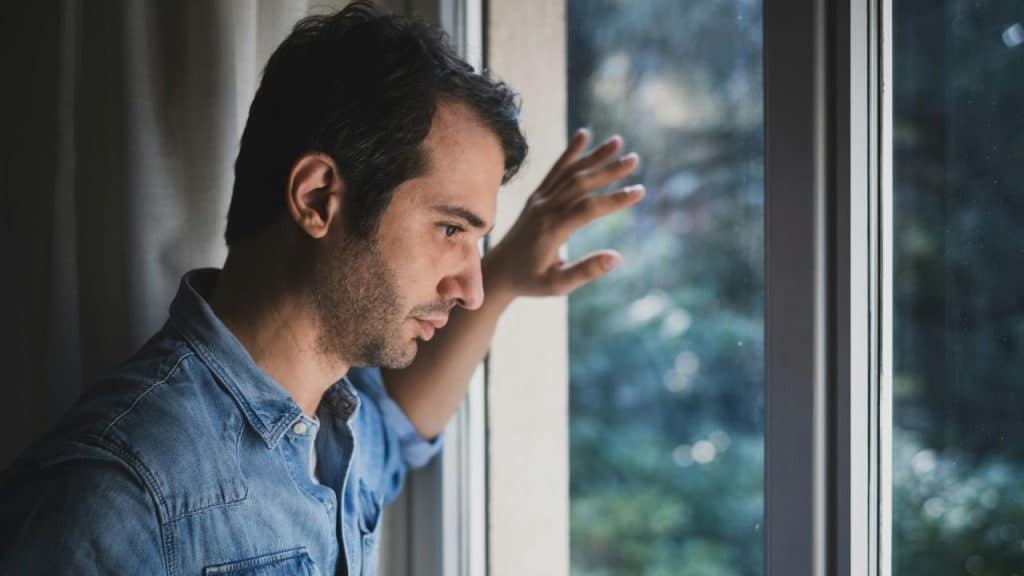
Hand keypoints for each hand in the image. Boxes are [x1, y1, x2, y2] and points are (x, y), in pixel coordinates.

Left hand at [483, 128, 643, 304]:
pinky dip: (569, 153)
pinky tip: (583, 135)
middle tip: (635, 159)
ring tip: (618, 141)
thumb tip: (617, 257)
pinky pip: (555, 171)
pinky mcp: (536, 197)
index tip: (639, 191)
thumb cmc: (530, 281)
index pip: (587, 209)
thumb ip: (585, 271)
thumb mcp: (557, 286)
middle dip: (608, 170)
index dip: (614, 200)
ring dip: (594, 156)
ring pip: (569, 173)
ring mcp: (538, 200)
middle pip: (580, 184)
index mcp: (551, 231)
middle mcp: (544, 210)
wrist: (498, 271)